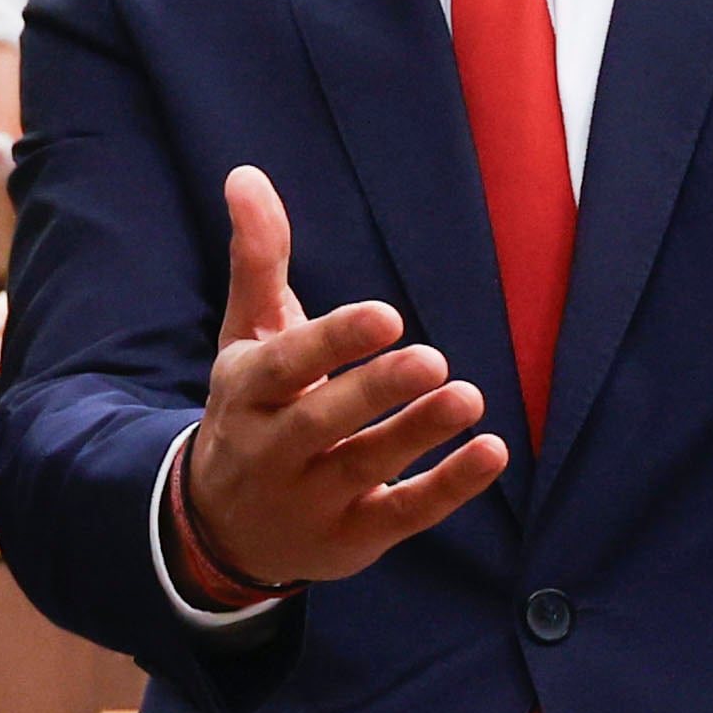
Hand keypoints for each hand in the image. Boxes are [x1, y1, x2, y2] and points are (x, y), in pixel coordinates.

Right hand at [178, 166, 506, 593]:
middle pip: (323, 421)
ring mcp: (311, 499)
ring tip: (469, 398)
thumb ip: (257, 259)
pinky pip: (402, 513)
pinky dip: (447, 488)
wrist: (220, 527)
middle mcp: (272, 450)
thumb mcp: (247, 337)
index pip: (288, 365)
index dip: (333, 342)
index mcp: (248, 392)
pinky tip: (492, 453)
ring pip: (365, 466)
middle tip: (433, 359)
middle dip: (375, 391)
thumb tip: (246, 174)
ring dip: (417, 434)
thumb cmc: (251, 410)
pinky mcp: (352, 538)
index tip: (385, 315)